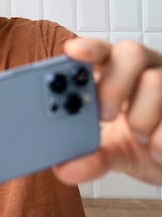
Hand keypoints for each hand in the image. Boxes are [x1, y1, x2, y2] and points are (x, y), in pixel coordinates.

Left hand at [54, 37, 161, 185]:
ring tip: (140, 139)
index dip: (89, 47)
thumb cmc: (143, 145)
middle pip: (130, 53)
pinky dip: (161, 140)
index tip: (73, 52)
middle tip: (104, 116)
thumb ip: (91, 157)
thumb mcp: (115, 152)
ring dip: (141, 118)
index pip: (101, 49)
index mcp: (117, 72)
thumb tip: (64, 169)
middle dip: (113, 85)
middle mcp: (147, 69)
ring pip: (155, 81)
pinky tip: (158, 151)